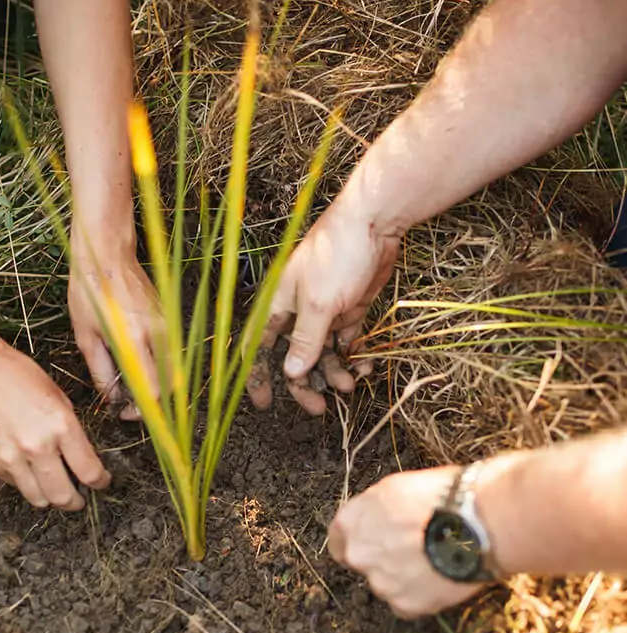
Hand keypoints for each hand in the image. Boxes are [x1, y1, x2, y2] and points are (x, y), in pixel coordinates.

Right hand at [0, 341, 110, 509]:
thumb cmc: (18, 376)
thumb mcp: (60, 398)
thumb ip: (72, 431)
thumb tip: (83, 458)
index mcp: (60, 426)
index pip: (89, 471)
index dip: (100, 482)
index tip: (101, 482)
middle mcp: (37, 446)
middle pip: (63, 496)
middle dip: (76, 502)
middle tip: (80, 498)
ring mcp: (13, 458)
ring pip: (39, 499)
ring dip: (51, 499)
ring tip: (56, 491)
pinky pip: (17, 486)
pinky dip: (27, 485)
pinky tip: (31, 472)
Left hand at [68, 231, 160, 419]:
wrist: (107, 254)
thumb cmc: (90, 291)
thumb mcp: (86, 335)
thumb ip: (101, 371)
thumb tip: (110, 397)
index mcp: (133, 340)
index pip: (153, 389)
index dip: (143, 409)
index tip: (128, 412)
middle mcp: (156, 334)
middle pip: (171, 384)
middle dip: (156, 401)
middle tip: (134, 405)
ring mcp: (166, 325)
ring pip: (174, 370)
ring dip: (159, 384)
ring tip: (134, 385)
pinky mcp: (168, 318)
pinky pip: (172, 352)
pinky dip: (160, 367)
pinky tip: (140, 364)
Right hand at [246, 200, 398, 414]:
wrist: (375, 223)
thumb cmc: (336, 254)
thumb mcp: (319, 303)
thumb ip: (305, 340)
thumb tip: (291, 372)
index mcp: (278, 305)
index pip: (258, 346)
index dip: (257, 375)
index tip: (263, 402)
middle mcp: (297, 311)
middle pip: (294, 357)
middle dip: (304, 384)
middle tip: (318, 408)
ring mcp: (323, 311)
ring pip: (322, 353)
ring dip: (333, 372)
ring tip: (349, 384)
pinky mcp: (348, 309)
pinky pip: (345, 342)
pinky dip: (352, 356)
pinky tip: (363, 367)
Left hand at [328, 467, 484, 618]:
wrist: (477, 521)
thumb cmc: (441, 494)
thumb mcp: (397, 488)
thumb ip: (377, 509)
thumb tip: (380, 519)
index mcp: (351, 521)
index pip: (339, 538)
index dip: (357, 539)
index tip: (370, 541)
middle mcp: (358, 553)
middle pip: (362, 562)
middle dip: (381, 558)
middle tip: (410, 551)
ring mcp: (380, 582)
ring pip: (386, 584)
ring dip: (403, 578)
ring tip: (434, 562)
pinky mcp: (405, 605)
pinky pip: (407, 605)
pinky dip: (420, 596)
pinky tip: (440, 579)